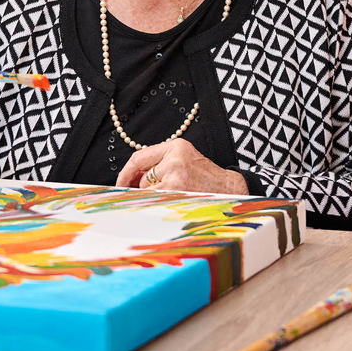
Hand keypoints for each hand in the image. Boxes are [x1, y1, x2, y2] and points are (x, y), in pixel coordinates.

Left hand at [117, 138, 248, 194]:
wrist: (230, 189)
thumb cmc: (205, 178)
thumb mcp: (184, 160)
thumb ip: (160, 163)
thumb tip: (129, 179)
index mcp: (176, 146)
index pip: (139, 157)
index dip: (126, 173)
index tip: (120, 184)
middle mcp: (174, 156)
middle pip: (141, 176)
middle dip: (143, 189)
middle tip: (155, 196)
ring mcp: (175, 173)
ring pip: (147, 189)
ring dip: (154, 197)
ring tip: (174, 197)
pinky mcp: (177, 188)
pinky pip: (154, 198)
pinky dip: (156, 204)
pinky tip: (169, 203)